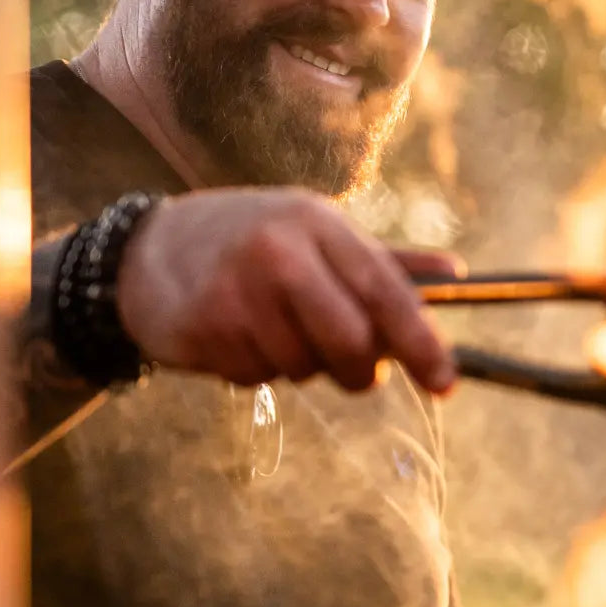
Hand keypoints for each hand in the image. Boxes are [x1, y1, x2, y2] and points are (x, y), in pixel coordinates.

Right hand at [115, 187, 457, 392]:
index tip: (446, 383)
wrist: (147, 250)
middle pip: (351, 339)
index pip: (385, 289)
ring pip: (304, 366)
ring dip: (301, 366)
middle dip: (362, 371)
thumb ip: (385, 261)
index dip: (421, 342)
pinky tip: (238, 336)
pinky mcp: (203, 325)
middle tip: (359, 373)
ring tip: (276, 330)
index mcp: (319, 223)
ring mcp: (237, 288)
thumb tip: (457, 273)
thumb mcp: (318, 233)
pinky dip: (258, 370)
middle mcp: (280, 250)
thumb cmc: (254, 242)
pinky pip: (258, 377)